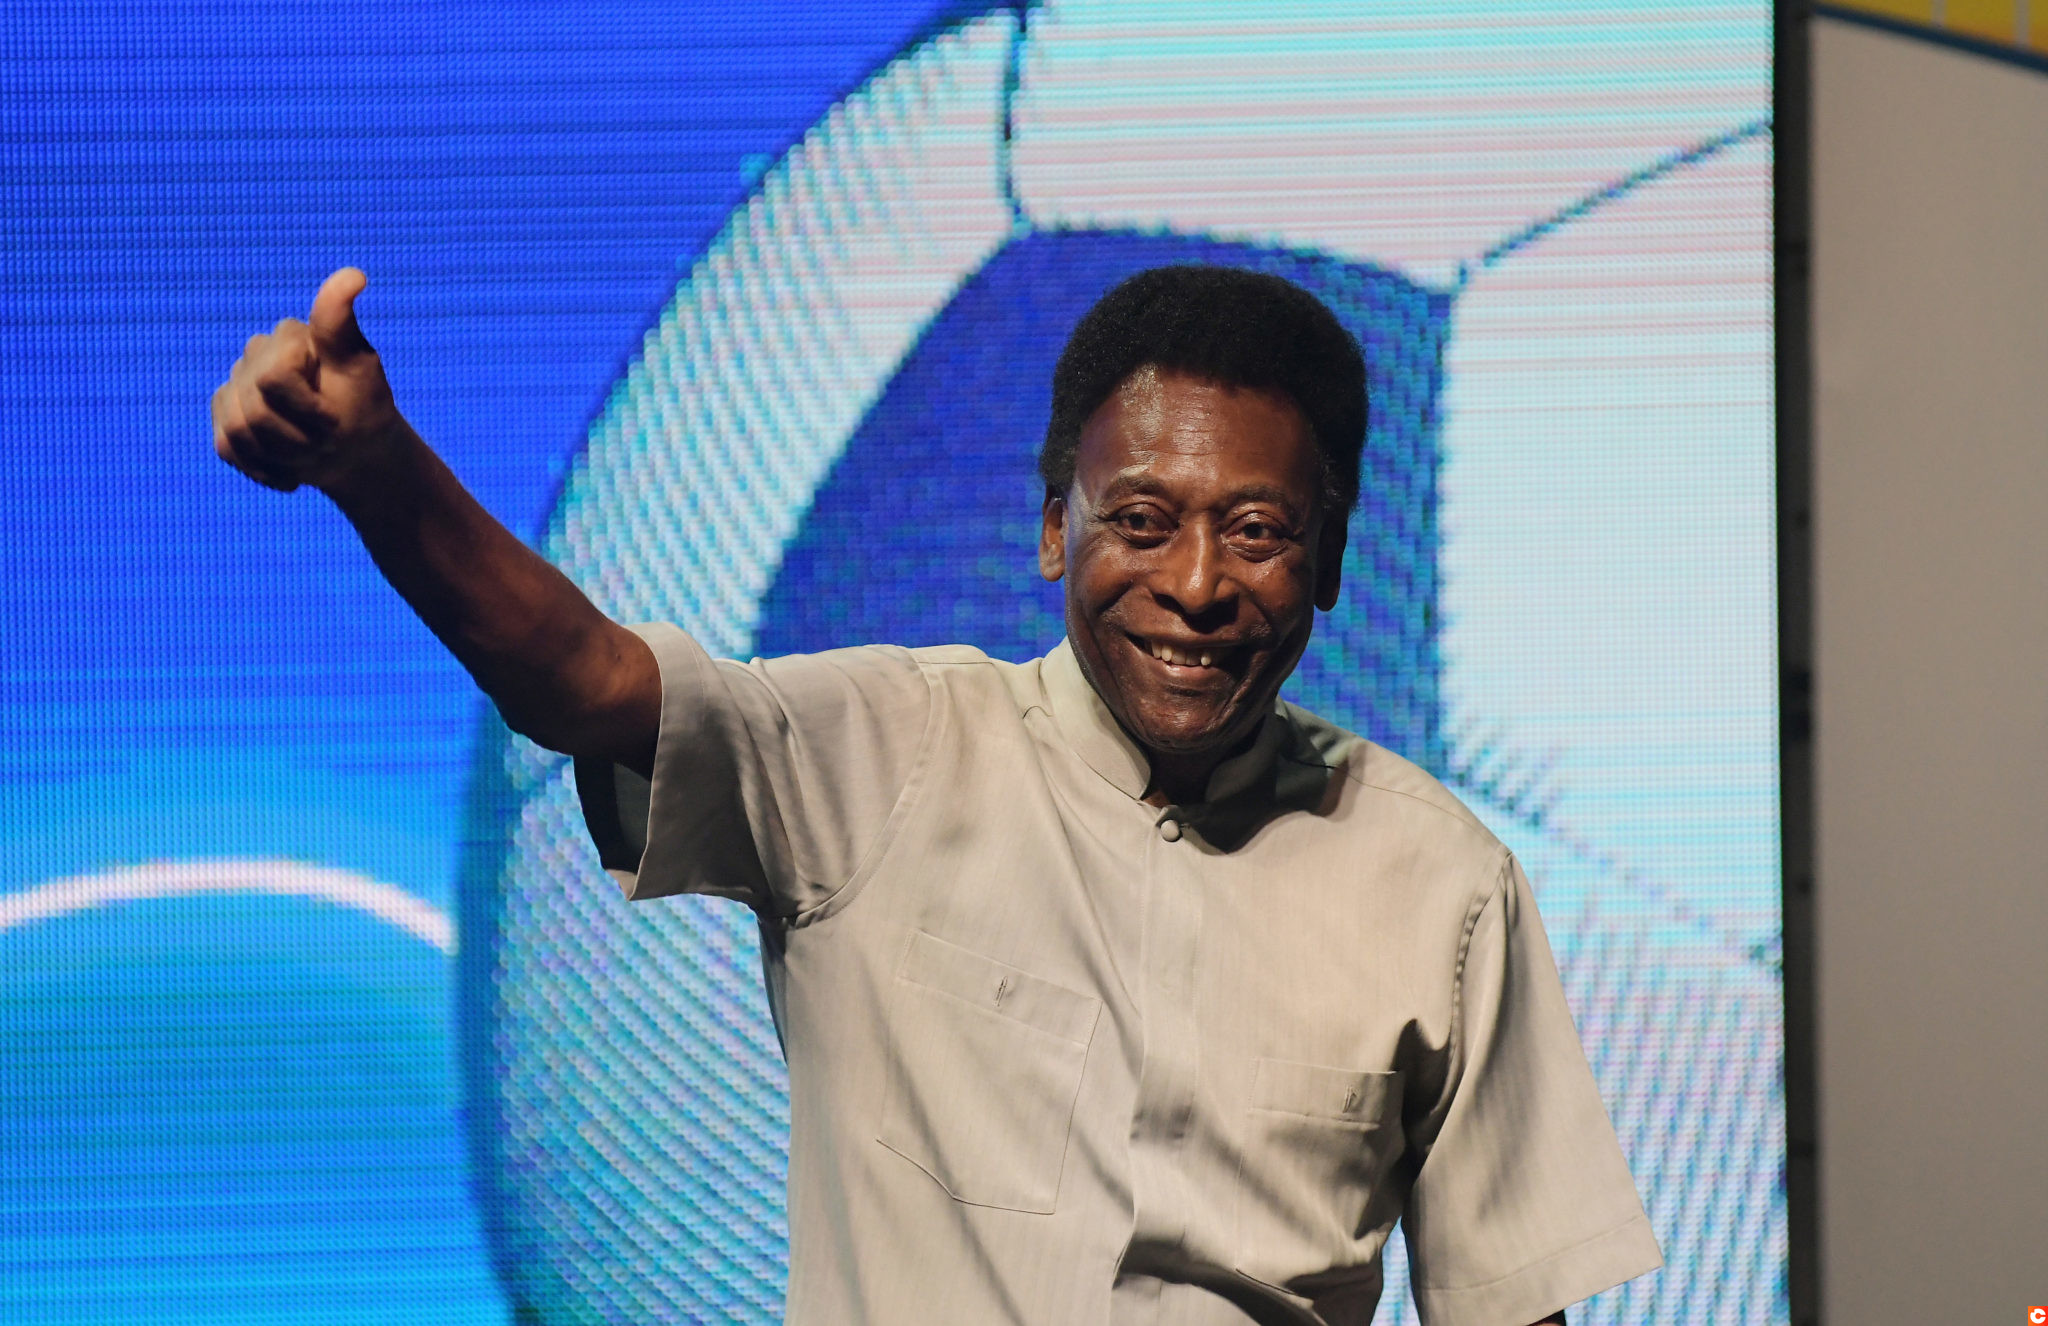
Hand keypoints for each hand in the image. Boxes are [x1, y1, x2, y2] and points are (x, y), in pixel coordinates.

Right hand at [211, 267, 406, 493]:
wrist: (355, 451)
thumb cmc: (363, 409)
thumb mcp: (360, 369)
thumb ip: (341, 325)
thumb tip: (354, 274)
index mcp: (288, 336)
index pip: (275, 379)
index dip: (309, 410)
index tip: (336, 415)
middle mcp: (256, 352)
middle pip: (256, 412)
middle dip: (298, 438)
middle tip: (329, 438)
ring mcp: (236, 383)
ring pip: (240, 432)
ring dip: (283, 455)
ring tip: (311, 452)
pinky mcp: (224, 414)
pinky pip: (228, 447)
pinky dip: (264, 467)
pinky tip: (291, 468)